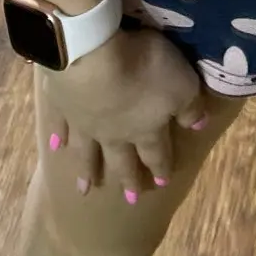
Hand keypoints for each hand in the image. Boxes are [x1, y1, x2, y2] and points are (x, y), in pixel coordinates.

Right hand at [42, 26, 207, 201]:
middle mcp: (114, 132)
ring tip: (85, 189)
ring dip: (87, 170)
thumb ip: (190, 107)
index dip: (161, 167)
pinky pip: (60, 124)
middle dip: (128, 178)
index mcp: (145, 128)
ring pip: (87, 152)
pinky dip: (59, 136)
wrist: (91, 56)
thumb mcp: (182, 84)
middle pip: (121, 159)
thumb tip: (198, 126)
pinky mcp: (60, 104)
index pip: (156, 153)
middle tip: (130, 199)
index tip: (162, 184)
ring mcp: (84, 122)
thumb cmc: (143, 68)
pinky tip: (56, 146)